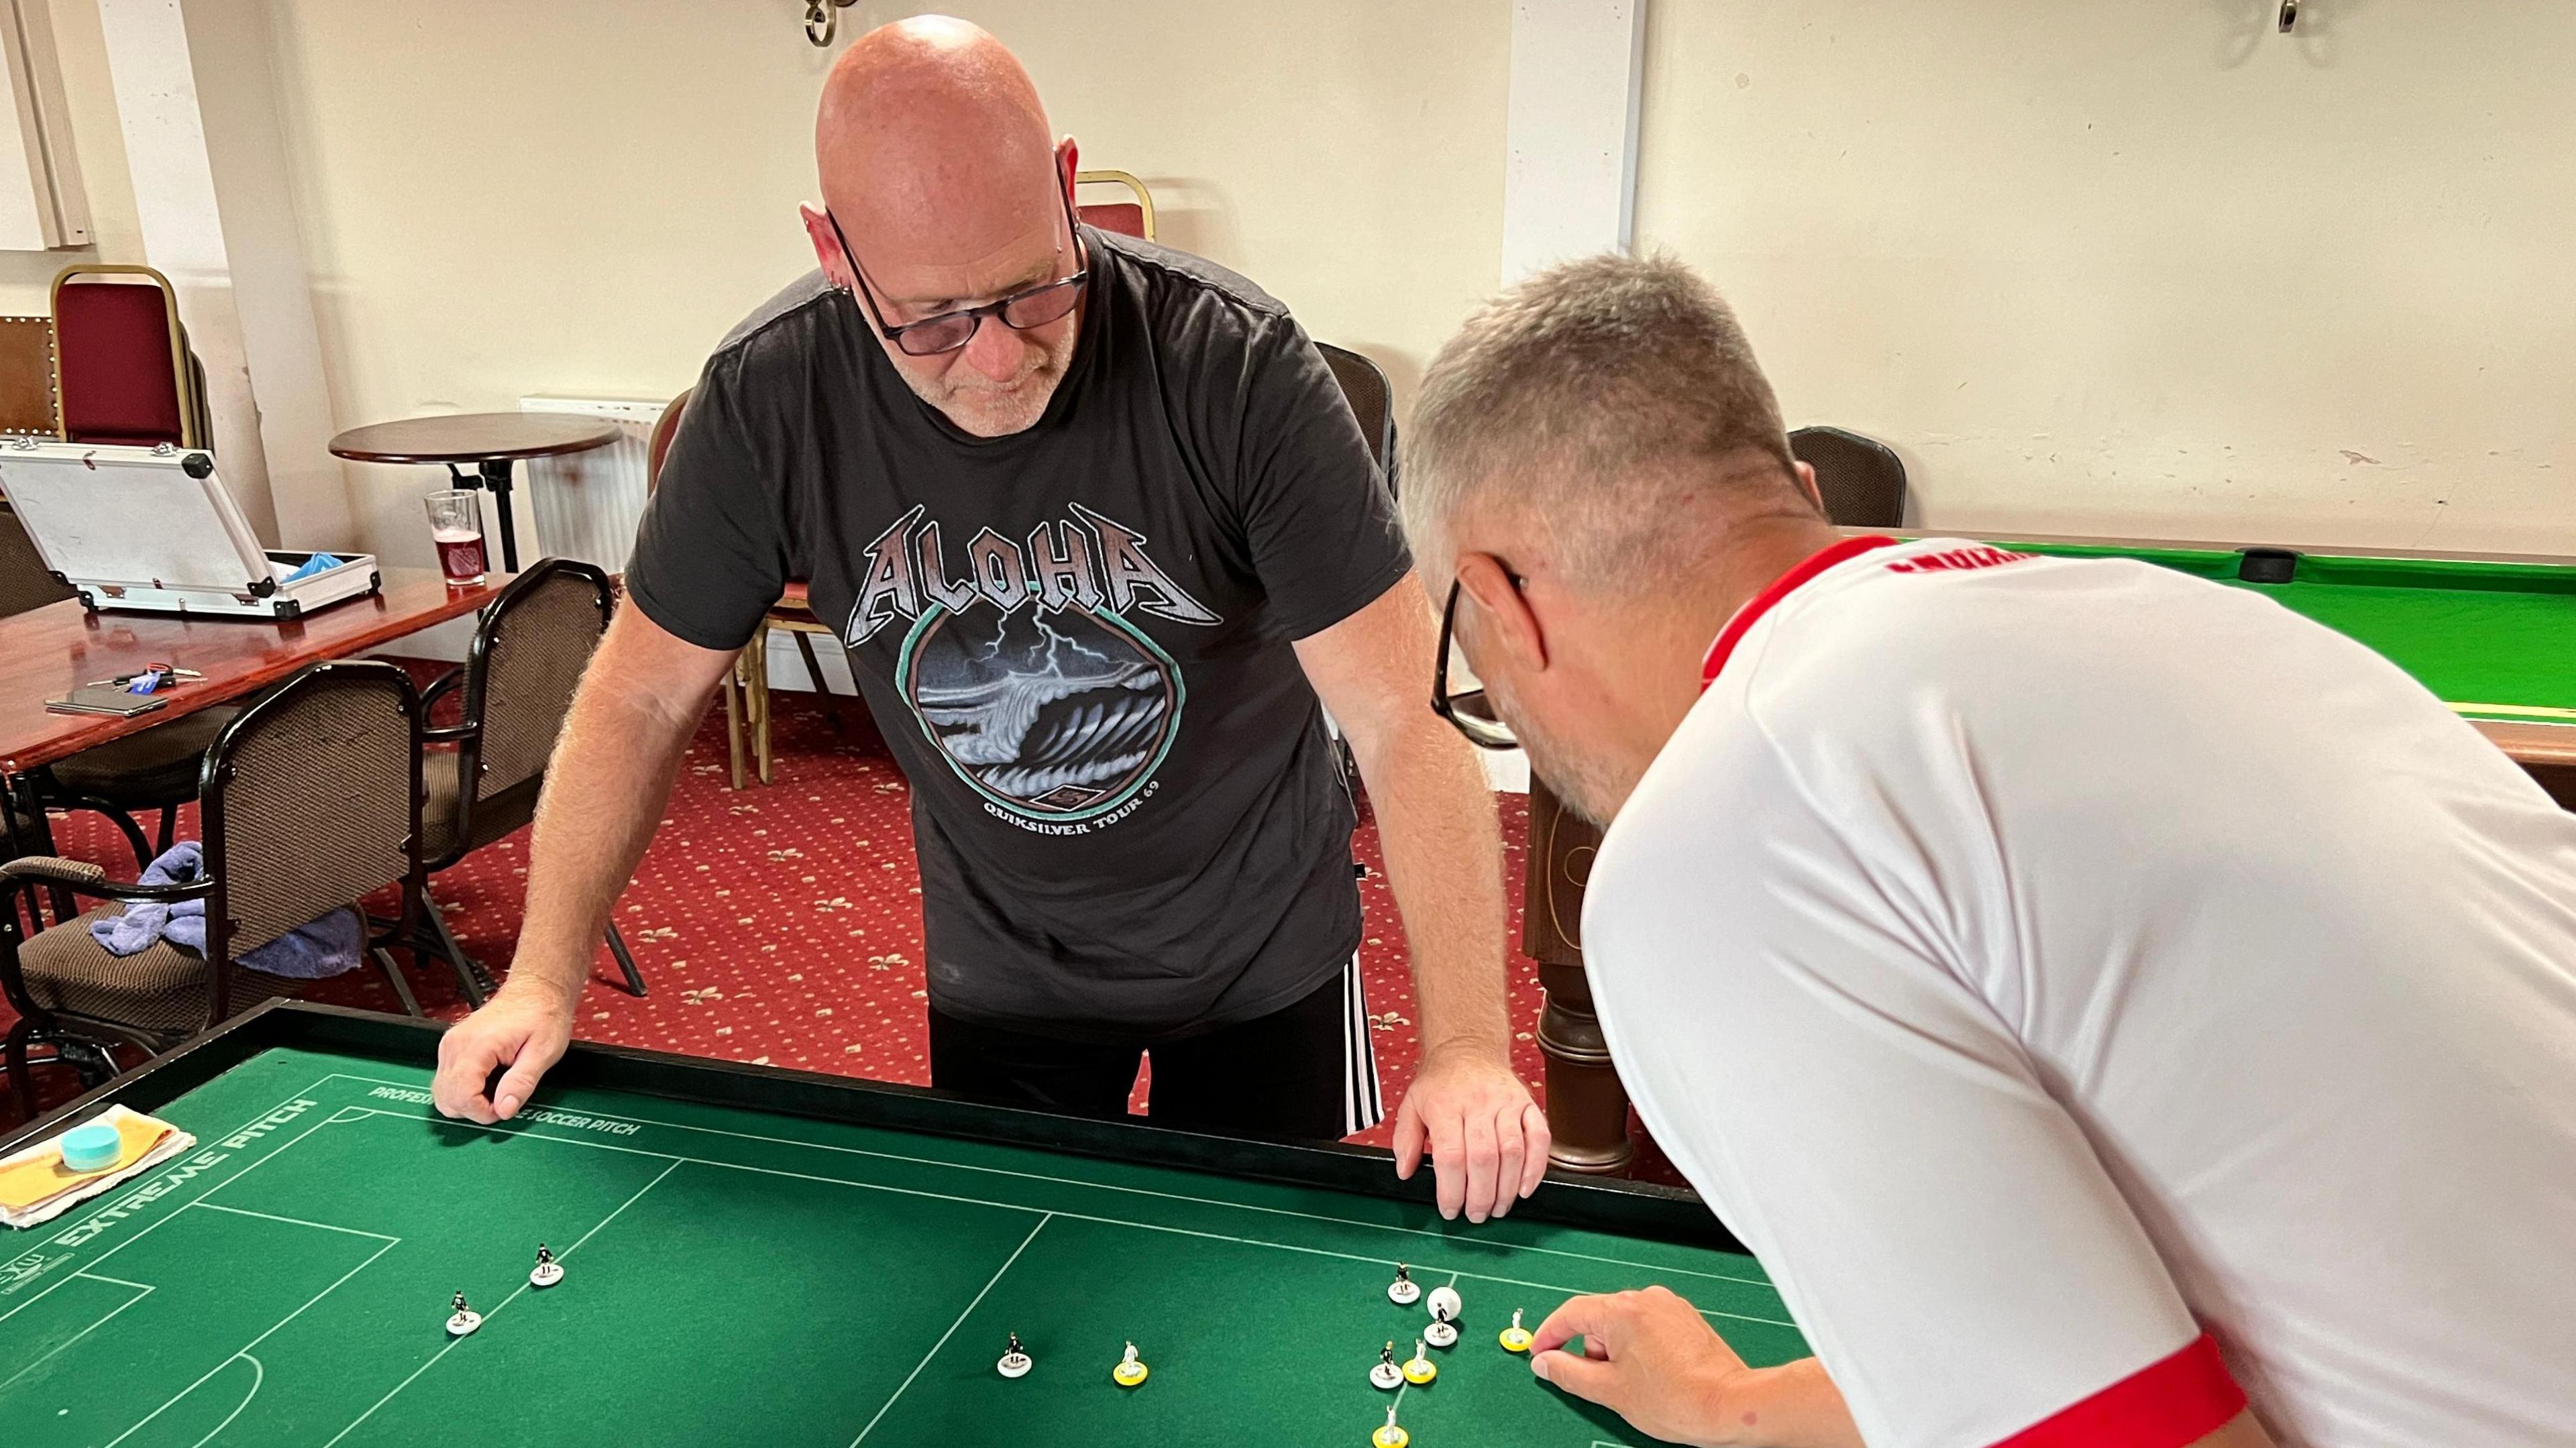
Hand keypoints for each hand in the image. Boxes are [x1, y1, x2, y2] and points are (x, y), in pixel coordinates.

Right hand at [432, 986, 573, 1124]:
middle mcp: (456, 1045)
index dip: (483, 1111)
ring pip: (443, 1092)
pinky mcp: (452, 1046)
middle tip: (503, 1097)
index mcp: (477, 1046)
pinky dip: (465, 1088)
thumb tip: (505, 1110)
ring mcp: (451, 1045)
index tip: (505, 1106)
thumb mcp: (543, 1052)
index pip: (461, 1096)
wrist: (535, 991)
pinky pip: (448, 1080)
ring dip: (469, 1100)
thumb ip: (522, 1083)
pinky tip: (489, 1079)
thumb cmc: (542, 1016)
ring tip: (498, 1086)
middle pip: (447, 1098)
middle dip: (475, 1108)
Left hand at [1391, 1039, 1549, 1221]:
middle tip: (1476, 1216)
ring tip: (1497, 1209)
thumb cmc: (1439, 1083)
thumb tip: (1405, 1172)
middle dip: (1480, 1196)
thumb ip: (1405, 1139)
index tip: (1450, 1210)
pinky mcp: (1527, 1103)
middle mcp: (1478, 1102)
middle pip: (1484, 1158)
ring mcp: (1506, 1102)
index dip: (1451, 1189)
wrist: (1467, 1049)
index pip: (1451, 1155)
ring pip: (1513, 1151)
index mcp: (1445, 1105)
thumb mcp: (1411, 1105)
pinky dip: (1536, 1167)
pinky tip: (1525, 1189)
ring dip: (1507, 1188)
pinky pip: (1540, 1137)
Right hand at [1531, 1290, 1859, 1447]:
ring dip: (1616, 1350)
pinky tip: (1650, 1376)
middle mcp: (1645, 1299)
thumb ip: (1569, 1373)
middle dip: (1590, 1350)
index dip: (1550, 1335)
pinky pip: (1647, 1326)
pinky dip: (1638, 1347)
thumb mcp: (1610, 1392)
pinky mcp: (1685, 1318)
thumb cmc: (1678, 1399)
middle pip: (1598, 1318)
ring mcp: (1668, 1306)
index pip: (1571, 1314)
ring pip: (1623, 1324)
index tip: (1540, 1353)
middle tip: (1596, 1383)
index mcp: (1622, 1311)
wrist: (1730, 1404)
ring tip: (1632, 1385)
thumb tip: (1545, 1363)